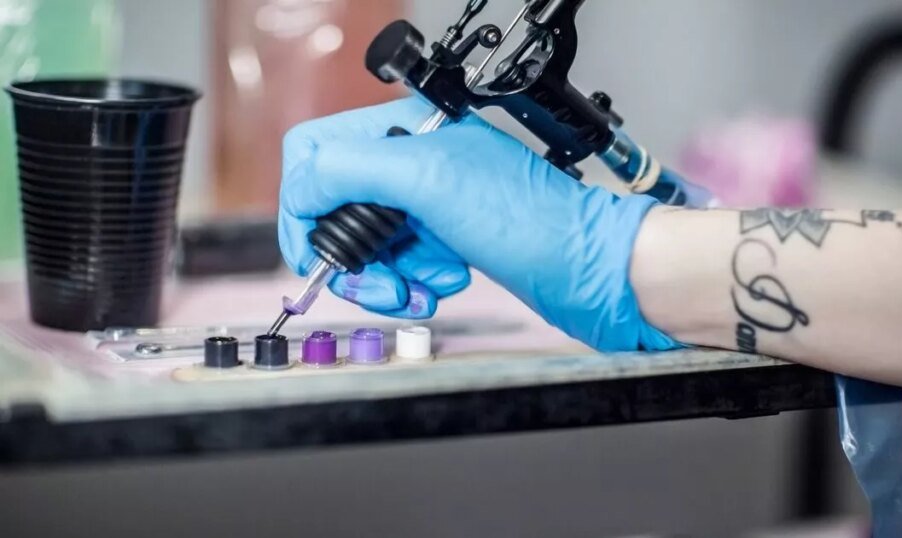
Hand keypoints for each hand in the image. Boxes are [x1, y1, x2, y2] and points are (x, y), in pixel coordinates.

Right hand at [279, 97, 677, 350]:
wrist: (594, 271)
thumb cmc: (534, 223)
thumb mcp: (429, 180)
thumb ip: (352, 170)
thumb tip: (301, 186)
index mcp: (405, 134)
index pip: (317, 157)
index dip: (306, 208)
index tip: (317, 253)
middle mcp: (415, 165)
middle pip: (339, 210)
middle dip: (354, 257)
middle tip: (380, 281)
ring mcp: (433, 206)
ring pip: (370, 246)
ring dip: (387, 277)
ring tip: (423, 287)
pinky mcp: (448, 241)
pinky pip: (403, 266)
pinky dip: (414, 284)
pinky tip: (445, 284)